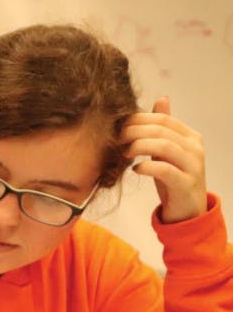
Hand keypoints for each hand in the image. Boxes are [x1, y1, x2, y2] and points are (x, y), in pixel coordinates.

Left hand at [123, 97, 206, 222]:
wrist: (186, 212)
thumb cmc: (172, 179)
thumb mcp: (167, 152)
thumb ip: (163, 129)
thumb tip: (161, 99)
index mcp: (190, 137)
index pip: (162, 119)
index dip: (138, 120)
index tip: (118, 126)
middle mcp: (195, 148)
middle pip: (161, 130)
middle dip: (134, 132)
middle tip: (115, 138)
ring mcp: (193, 166)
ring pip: (164, 146)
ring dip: (139, 146)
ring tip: (124, 152)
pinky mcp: (186, 184)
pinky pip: (165, 170)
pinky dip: (147, 167)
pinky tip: (135, 169)